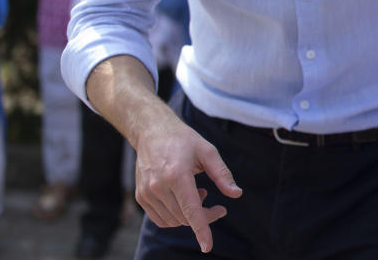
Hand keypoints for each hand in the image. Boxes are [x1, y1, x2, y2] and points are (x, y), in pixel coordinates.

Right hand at [132, 109, 241, 252]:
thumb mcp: (208, 152)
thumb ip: (222, 174)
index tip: (208, 246)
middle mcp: (159, 187)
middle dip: (205, 217)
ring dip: (190, 216)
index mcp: (177, 175)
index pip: (190, 210)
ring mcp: (147, 193)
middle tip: (218, 207)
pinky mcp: (141, 197)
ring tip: (199, 194)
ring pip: (173, 220)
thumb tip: (236, 194)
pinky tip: (184, 199)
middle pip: (184, 217)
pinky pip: (161, 218)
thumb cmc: (183, 140)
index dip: (201, 229)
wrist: (152, 132)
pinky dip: (176, 216)